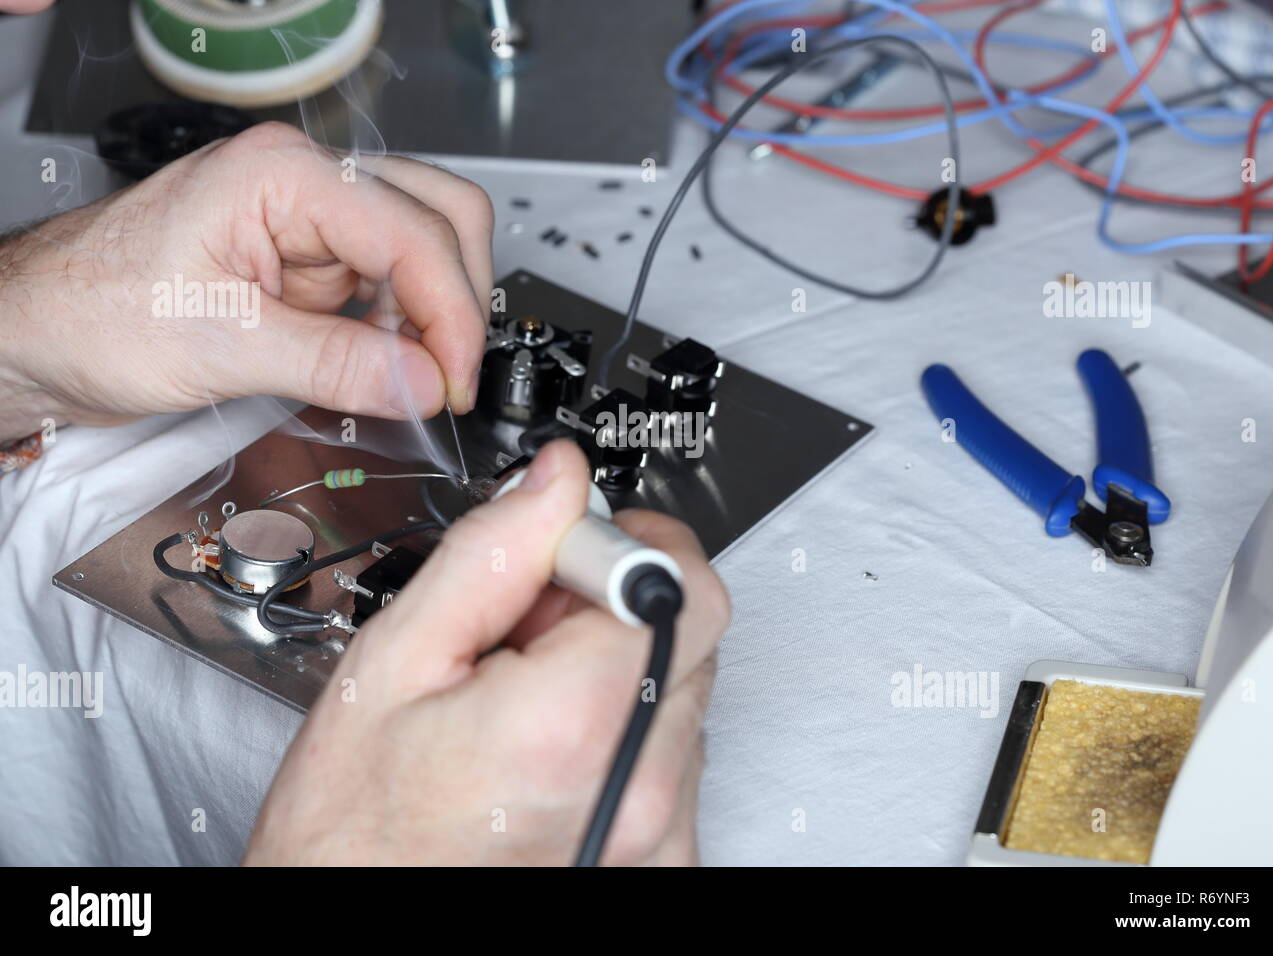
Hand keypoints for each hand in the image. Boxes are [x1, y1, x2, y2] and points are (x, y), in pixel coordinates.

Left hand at [0, 122, 493, 438]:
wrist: (34, 332)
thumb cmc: (88, 311)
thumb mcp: (219, 346)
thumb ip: (336, 364)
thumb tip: (426, 383)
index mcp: (283, 175)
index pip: (414, 232)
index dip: (451, 314)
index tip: (453, 383)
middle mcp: (306, 183)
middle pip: (442, 218)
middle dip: (458, 302)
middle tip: (448, 379)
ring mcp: (311, 220)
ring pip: (425, 251)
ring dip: (431, 319)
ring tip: (407, 382)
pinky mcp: (309, 261)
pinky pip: (388, 288)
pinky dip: (402, 332)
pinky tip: (381, 370)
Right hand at [243, 440, 730, 865]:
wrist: (344, 914)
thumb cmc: (353, 824)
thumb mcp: (394, 660)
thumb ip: (493, 554)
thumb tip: (560, 483)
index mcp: (571, 726)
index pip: (684, 586)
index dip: (626, 548)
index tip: (572, 550)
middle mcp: (635, 790)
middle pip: (691, 635)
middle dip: (616, 606)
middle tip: (527, 632)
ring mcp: (655, 837)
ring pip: (682, 691)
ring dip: (619, 672)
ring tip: (526, 702)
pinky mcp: (660, 860)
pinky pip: (673, 756)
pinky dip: (624, 731)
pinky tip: (550, 749)